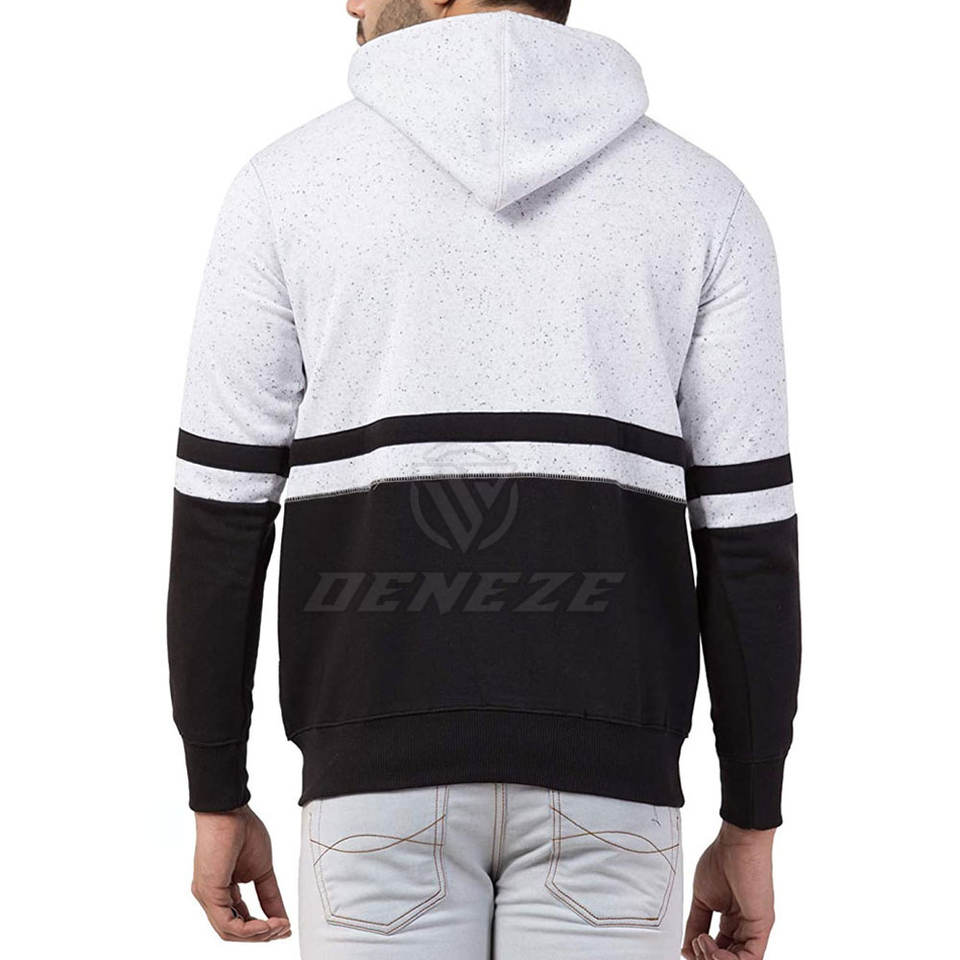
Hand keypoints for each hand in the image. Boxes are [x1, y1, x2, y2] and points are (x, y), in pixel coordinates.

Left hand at [191, 805, 291, 941]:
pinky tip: (267, 923)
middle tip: (284, 929)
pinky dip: (250, 929)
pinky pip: (228, 923)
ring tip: (279, 927)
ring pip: (230, 932)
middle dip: (262, 935)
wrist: (230, 811)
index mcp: (222, 890)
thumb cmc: (243, 831)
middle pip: (235, 931)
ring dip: (258, 934)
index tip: (285, 927)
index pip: (240, 919)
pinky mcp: (209, 893)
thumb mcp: (262, 869)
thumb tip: (281, 916)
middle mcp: (211, 897)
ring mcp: (207, 897)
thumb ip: (269, 895)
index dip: (263, 928)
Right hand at [682, 822, 775, 959]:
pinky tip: (715, 949)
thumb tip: (686, 948)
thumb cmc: (722, 860)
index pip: (720, 949)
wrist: (736, 843)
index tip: (690, 946)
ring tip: (703, 943)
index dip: (704, 953)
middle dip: (708, 958)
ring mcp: (754, 928)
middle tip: (695, 945)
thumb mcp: (702, 898)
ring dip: (716, 959)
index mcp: (732, 920)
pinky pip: (751, 958)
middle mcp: (745, 927)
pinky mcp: (762, 927)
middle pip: (729, 957)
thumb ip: (695, 923)